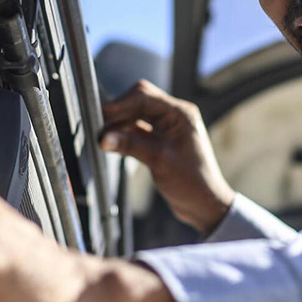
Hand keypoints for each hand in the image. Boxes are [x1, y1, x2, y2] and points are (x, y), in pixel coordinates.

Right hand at [100, 80, 234, 234]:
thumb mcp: (159, 161)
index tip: (100, 114)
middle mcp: (174, 116)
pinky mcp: (159, 140)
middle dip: (117, 113)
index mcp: (180, 113)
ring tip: (102, 138)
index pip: (144, 97)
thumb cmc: (192, 182)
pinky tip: (112, 144)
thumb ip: (131, 145)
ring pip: (135, 116)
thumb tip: (103, 137)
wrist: (204, 205)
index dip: (120, 104)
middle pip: (138, 102)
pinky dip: (123, 135)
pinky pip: (136, 130)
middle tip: (97, 126)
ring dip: (118, 125)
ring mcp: (166, 127)